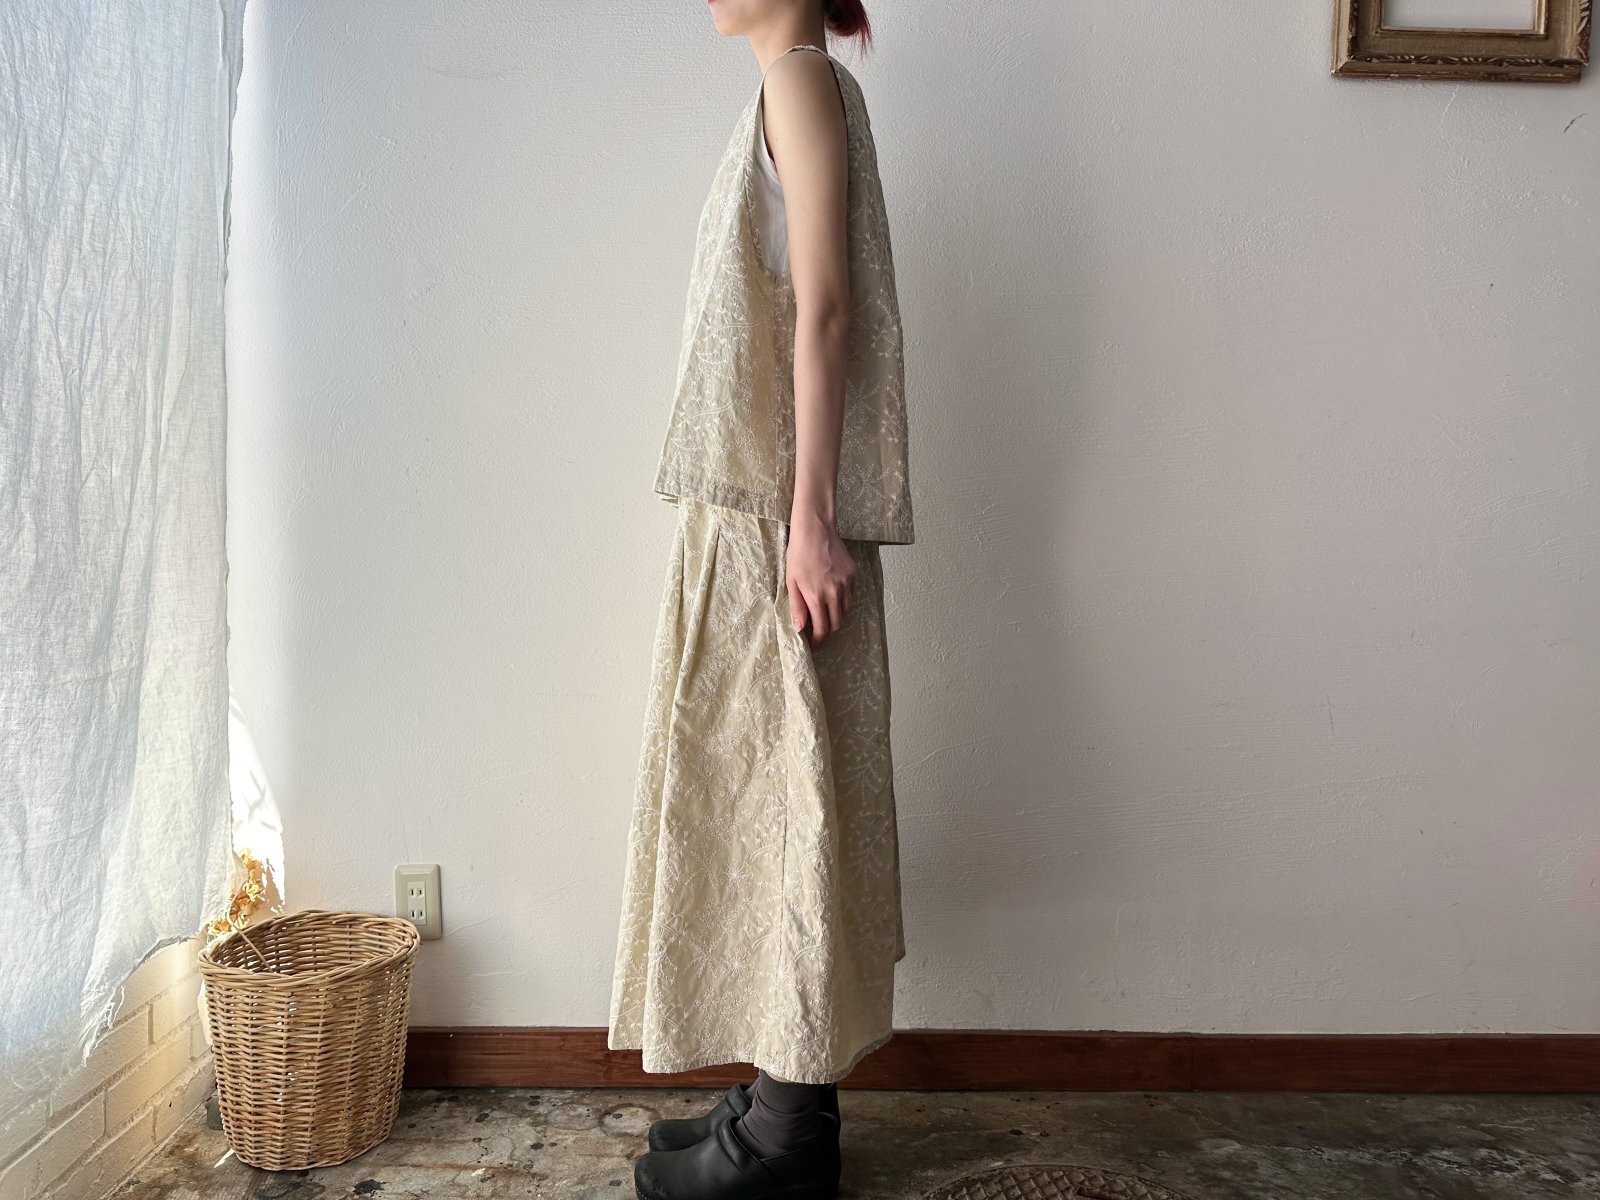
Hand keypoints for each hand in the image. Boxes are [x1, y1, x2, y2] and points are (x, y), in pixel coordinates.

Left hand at [785, 512, 854, 645]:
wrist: (815, 530)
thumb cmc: (798, 554)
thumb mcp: (791, 582)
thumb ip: (797, 607)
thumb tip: (799, 628)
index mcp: (817, 597)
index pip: (822, 629)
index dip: (818, 641)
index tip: (814, 644)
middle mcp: (835, 593)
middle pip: (836, 624)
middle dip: (827, 631)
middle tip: (818, 631)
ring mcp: (846, 584)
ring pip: (846, 611)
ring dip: (836, 616)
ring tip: (825, 612)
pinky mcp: (853, 574)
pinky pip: (850, 594)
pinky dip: (842, 599)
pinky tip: (832, 593)